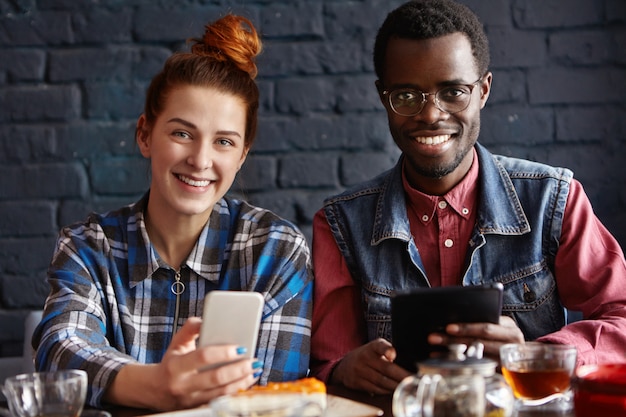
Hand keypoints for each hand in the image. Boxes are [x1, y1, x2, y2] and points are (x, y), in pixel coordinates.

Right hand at [105, 317, 260, 410]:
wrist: (154, 390)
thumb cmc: (170, 363)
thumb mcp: (176, 343)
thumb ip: (190, 329)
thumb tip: (205, 319)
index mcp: (176, 366)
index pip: (203, 357)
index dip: (223, 352)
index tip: (240, 348)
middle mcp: (182, 385)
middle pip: (216, 378)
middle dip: (238, 369)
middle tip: (253, 360)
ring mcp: (190, 399)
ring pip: (221, 393)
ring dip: (242, 381)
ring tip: (255, 370)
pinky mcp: (197, 407)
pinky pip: (220, 400)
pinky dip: (236, 391)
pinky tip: (247, 381)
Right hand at [330, 338, 411, 394]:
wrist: (345, 366)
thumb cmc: (367, 356)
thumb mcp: (376, 348)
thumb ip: (389, 351)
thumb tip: (408, 362)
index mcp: (372, 347)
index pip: (379, 346)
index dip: (386, 349)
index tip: (393, 354)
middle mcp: (364, 357)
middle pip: (386, 368)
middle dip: (401, 376)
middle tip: (413, 380)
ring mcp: (359, 370)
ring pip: (381, 381)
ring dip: (396, 386)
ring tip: (407, 388)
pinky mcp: (357, 382)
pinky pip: (375, 389)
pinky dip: (386, 391)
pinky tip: (394, 391)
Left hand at [427, 315, 524, 360]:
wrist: (524, 356)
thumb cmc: (502, 336)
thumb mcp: (496, 326)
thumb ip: (481, 322)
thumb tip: (451, 318)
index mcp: (508, 326)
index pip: (486, 327)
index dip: (466, 327)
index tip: (448, 327)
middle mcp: (510, 343)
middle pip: (479, 341)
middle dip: (454, 340)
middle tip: (434, 337)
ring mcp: (506, 359)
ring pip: (477, 355)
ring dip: (453, 352)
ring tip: (435, 350)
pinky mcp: (500, 371)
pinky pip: (477, 366)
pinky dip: (458, 363)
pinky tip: (445, 361)